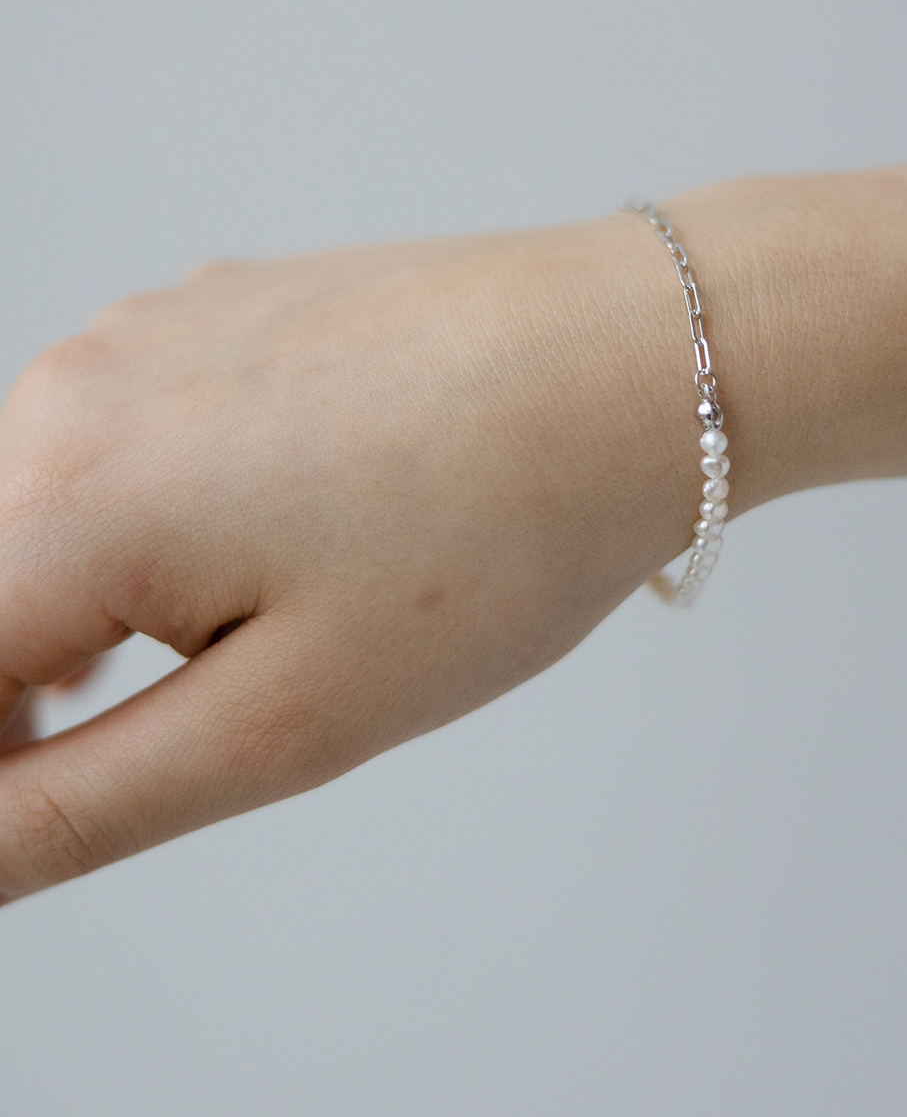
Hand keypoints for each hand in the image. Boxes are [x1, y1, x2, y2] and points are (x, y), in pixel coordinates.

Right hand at [0, 220, 698, 900]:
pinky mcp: (204, 311)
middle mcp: (70, 389)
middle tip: (192, 729)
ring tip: (242, 641)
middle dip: (29, 694)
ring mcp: (138, 332)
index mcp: (72, 500)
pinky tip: (259, 548)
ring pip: (42, 512)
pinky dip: (146, 519)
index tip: (81, 797)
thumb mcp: (284, 720)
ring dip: (87, 603)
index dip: (6, 765)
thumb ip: (75, 805)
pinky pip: (115, 437)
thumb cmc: (498, 541)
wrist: (634, 363)